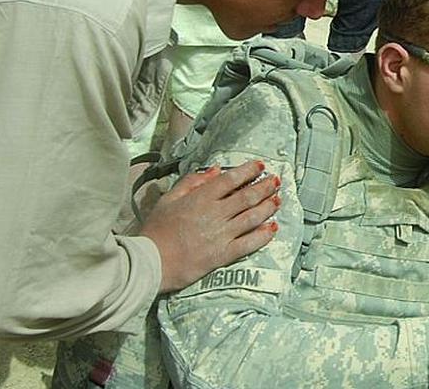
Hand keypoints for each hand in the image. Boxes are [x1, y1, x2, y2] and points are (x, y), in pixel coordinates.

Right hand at [140, 160, 281, 292]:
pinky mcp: (223, 254)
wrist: (150, 262)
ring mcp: (221, 235)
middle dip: (265, 187)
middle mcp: (215, 214)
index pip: (231, 180)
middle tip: (277, 181)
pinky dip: (263, 235)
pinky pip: (249, 243)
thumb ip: (191, 182)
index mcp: (200, 198)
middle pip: (247, 196)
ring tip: (278, 200)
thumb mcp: (167, 199)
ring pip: (252, 217)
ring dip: (268, 207)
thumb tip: (214, 170)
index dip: (248, 171)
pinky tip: (273, 228)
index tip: (260, 165)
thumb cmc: (155, 231)